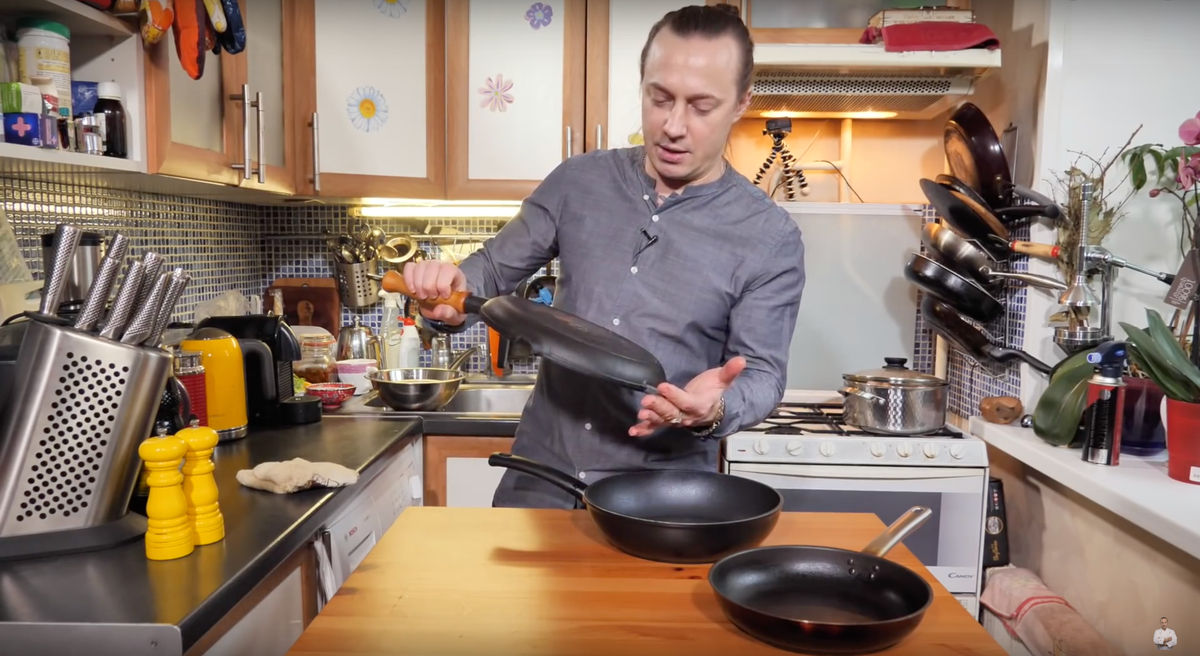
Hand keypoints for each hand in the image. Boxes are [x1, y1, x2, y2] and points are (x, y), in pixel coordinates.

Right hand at [402, 260, 467, 324]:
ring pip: (420, 267)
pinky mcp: (416, 269)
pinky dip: (408, 279)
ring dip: (418, 284)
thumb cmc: (451, 307)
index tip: (444, 296)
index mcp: (455, 274)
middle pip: (432, 267)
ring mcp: (428, 266)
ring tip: (422, 296)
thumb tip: (439, 311)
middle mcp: (441, 266)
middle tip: (431, 298)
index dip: (443, 283)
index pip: (448, 269)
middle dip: (429, 286)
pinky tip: (413, 290)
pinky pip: (409, 267)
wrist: (441, 306)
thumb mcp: (455, 314)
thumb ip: (450, 313)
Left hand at [629, 357, 745, 436]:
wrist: (713, 410)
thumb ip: (729, 371)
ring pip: (663, 420)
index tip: (663, 386)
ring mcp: (677, 420)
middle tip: (647, 399)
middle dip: (659, 407)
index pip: (686, 402)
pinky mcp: (668, 421)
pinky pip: (656, 427)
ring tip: (641, 413)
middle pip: (673, 413)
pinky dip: (645, 429)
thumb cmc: (714, 392)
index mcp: (699, 405)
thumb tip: (741, 360)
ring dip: (651, 418)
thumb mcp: (722, 380)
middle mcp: (687, 416)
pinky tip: (633, 431)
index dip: (675, 396)